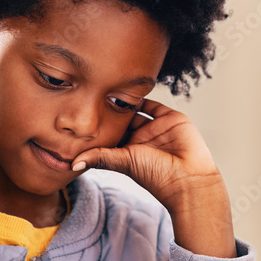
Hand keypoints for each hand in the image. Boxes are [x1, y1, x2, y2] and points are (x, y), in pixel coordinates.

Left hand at [72, 100, 236, 257]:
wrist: (188, 176)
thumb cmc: (156, 176)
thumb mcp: (124, 162)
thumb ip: (100, 157)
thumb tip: (72, 164)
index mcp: (128, 151)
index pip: (109, 134)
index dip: (97, 126)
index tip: (79, 115)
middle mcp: (140, 139)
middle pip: (121, 119)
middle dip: (108, 108)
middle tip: (88, 92)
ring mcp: (155, 127)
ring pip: (136, 109)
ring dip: (124, 100)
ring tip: (106, 84)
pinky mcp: (170, 118)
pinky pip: (153, 104)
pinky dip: (143, 95)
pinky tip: (129, 86)